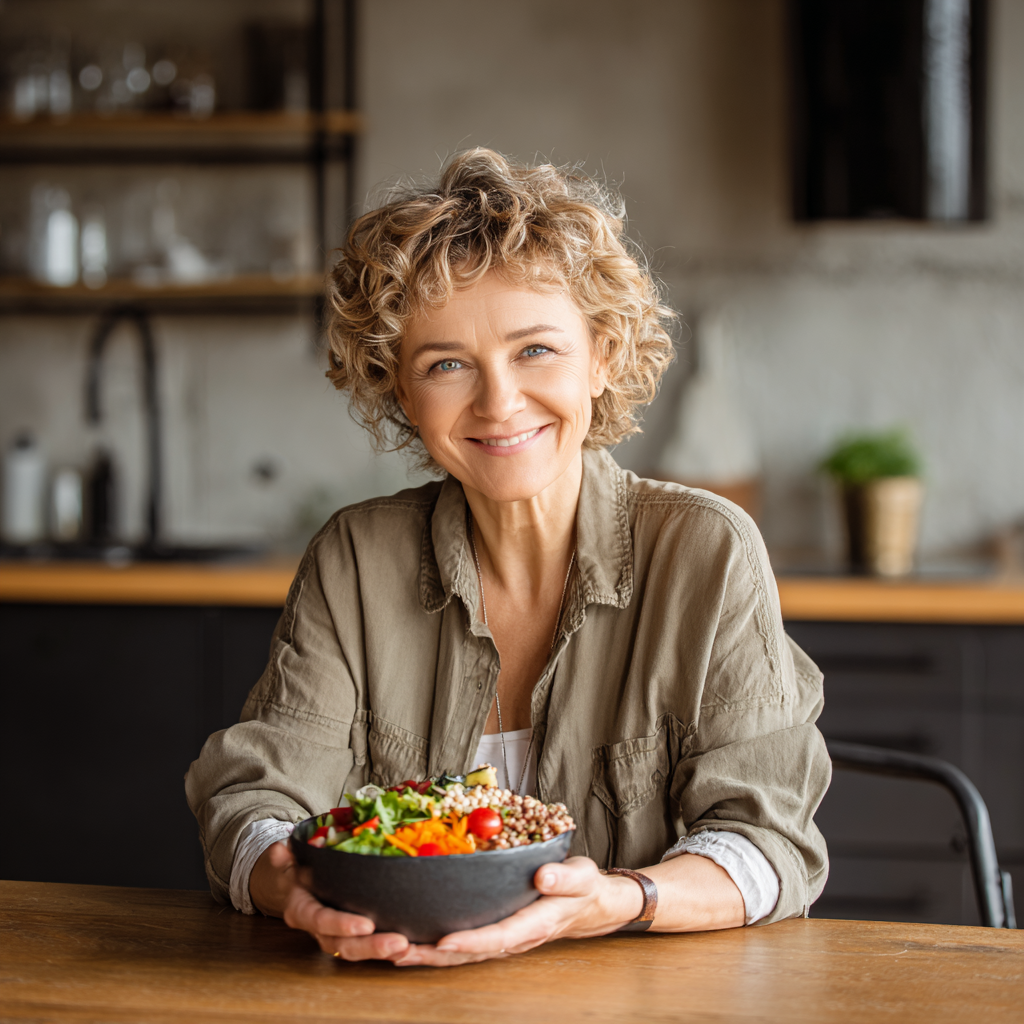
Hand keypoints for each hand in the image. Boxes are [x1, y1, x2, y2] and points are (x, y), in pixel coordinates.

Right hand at [253, 841, 412, 962]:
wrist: (296, 890)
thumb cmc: (298, 873)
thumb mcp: (289, 863)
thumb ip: (285, 859)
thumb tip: (279, 849)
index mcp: (303, 911)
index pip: (321, 921)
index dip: (342, 925)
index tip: (366, 925)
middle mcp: (319, 930)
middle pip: (344, 946)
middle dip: (372, 947)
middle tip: (399, 943)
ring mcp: (335, 937)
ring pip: (359, 952)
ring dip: (384, 953)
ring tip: (409, 948)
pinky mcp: (352, 938)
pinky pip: (369, 949)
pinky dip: (389, 951)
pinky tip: (412, 949)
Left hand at [391, 856, 640, 966]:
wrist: (590, 904)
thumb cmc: (584, 887)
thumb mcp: (582, 877)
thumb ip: (564, 878)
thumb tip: (543, 878)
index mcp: (536, 923)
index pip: (499, 936)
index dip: (470, 941)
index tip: (442, 941)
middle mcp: (516, 937)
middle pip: (471, 952)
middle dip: (435, 956)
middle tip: (399, 951)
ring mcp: (505, 938)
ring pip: (463, 953)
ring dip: (429, 956)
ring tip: (394, 952)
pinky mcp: (497, 932)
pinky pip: (465, 944)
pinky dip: (437, 948)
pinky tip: (414, 943)